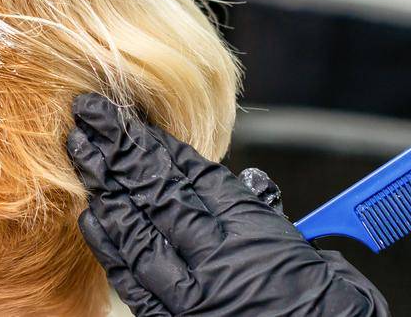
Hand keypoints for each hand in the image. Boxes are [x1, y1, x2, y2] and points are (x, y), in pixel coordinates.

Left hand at [66, 93, 388, 315]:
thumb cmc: (330, 310)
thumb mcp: (310, 252)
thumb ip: (272, 216)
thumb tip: (252, 182)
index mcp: (254, 231)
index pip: (195, 174)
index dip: (156, 143)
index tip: (128, 119)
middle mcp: (218, 257)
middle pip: (157, 191)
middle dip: (120, 149)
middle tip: (89, 114)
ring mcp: (191, 294)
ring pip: (137, 229)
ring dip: (105, 188)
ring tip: (80, 152)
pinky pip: (133, 281)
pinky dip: (110, 247)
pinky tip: (90, 216)